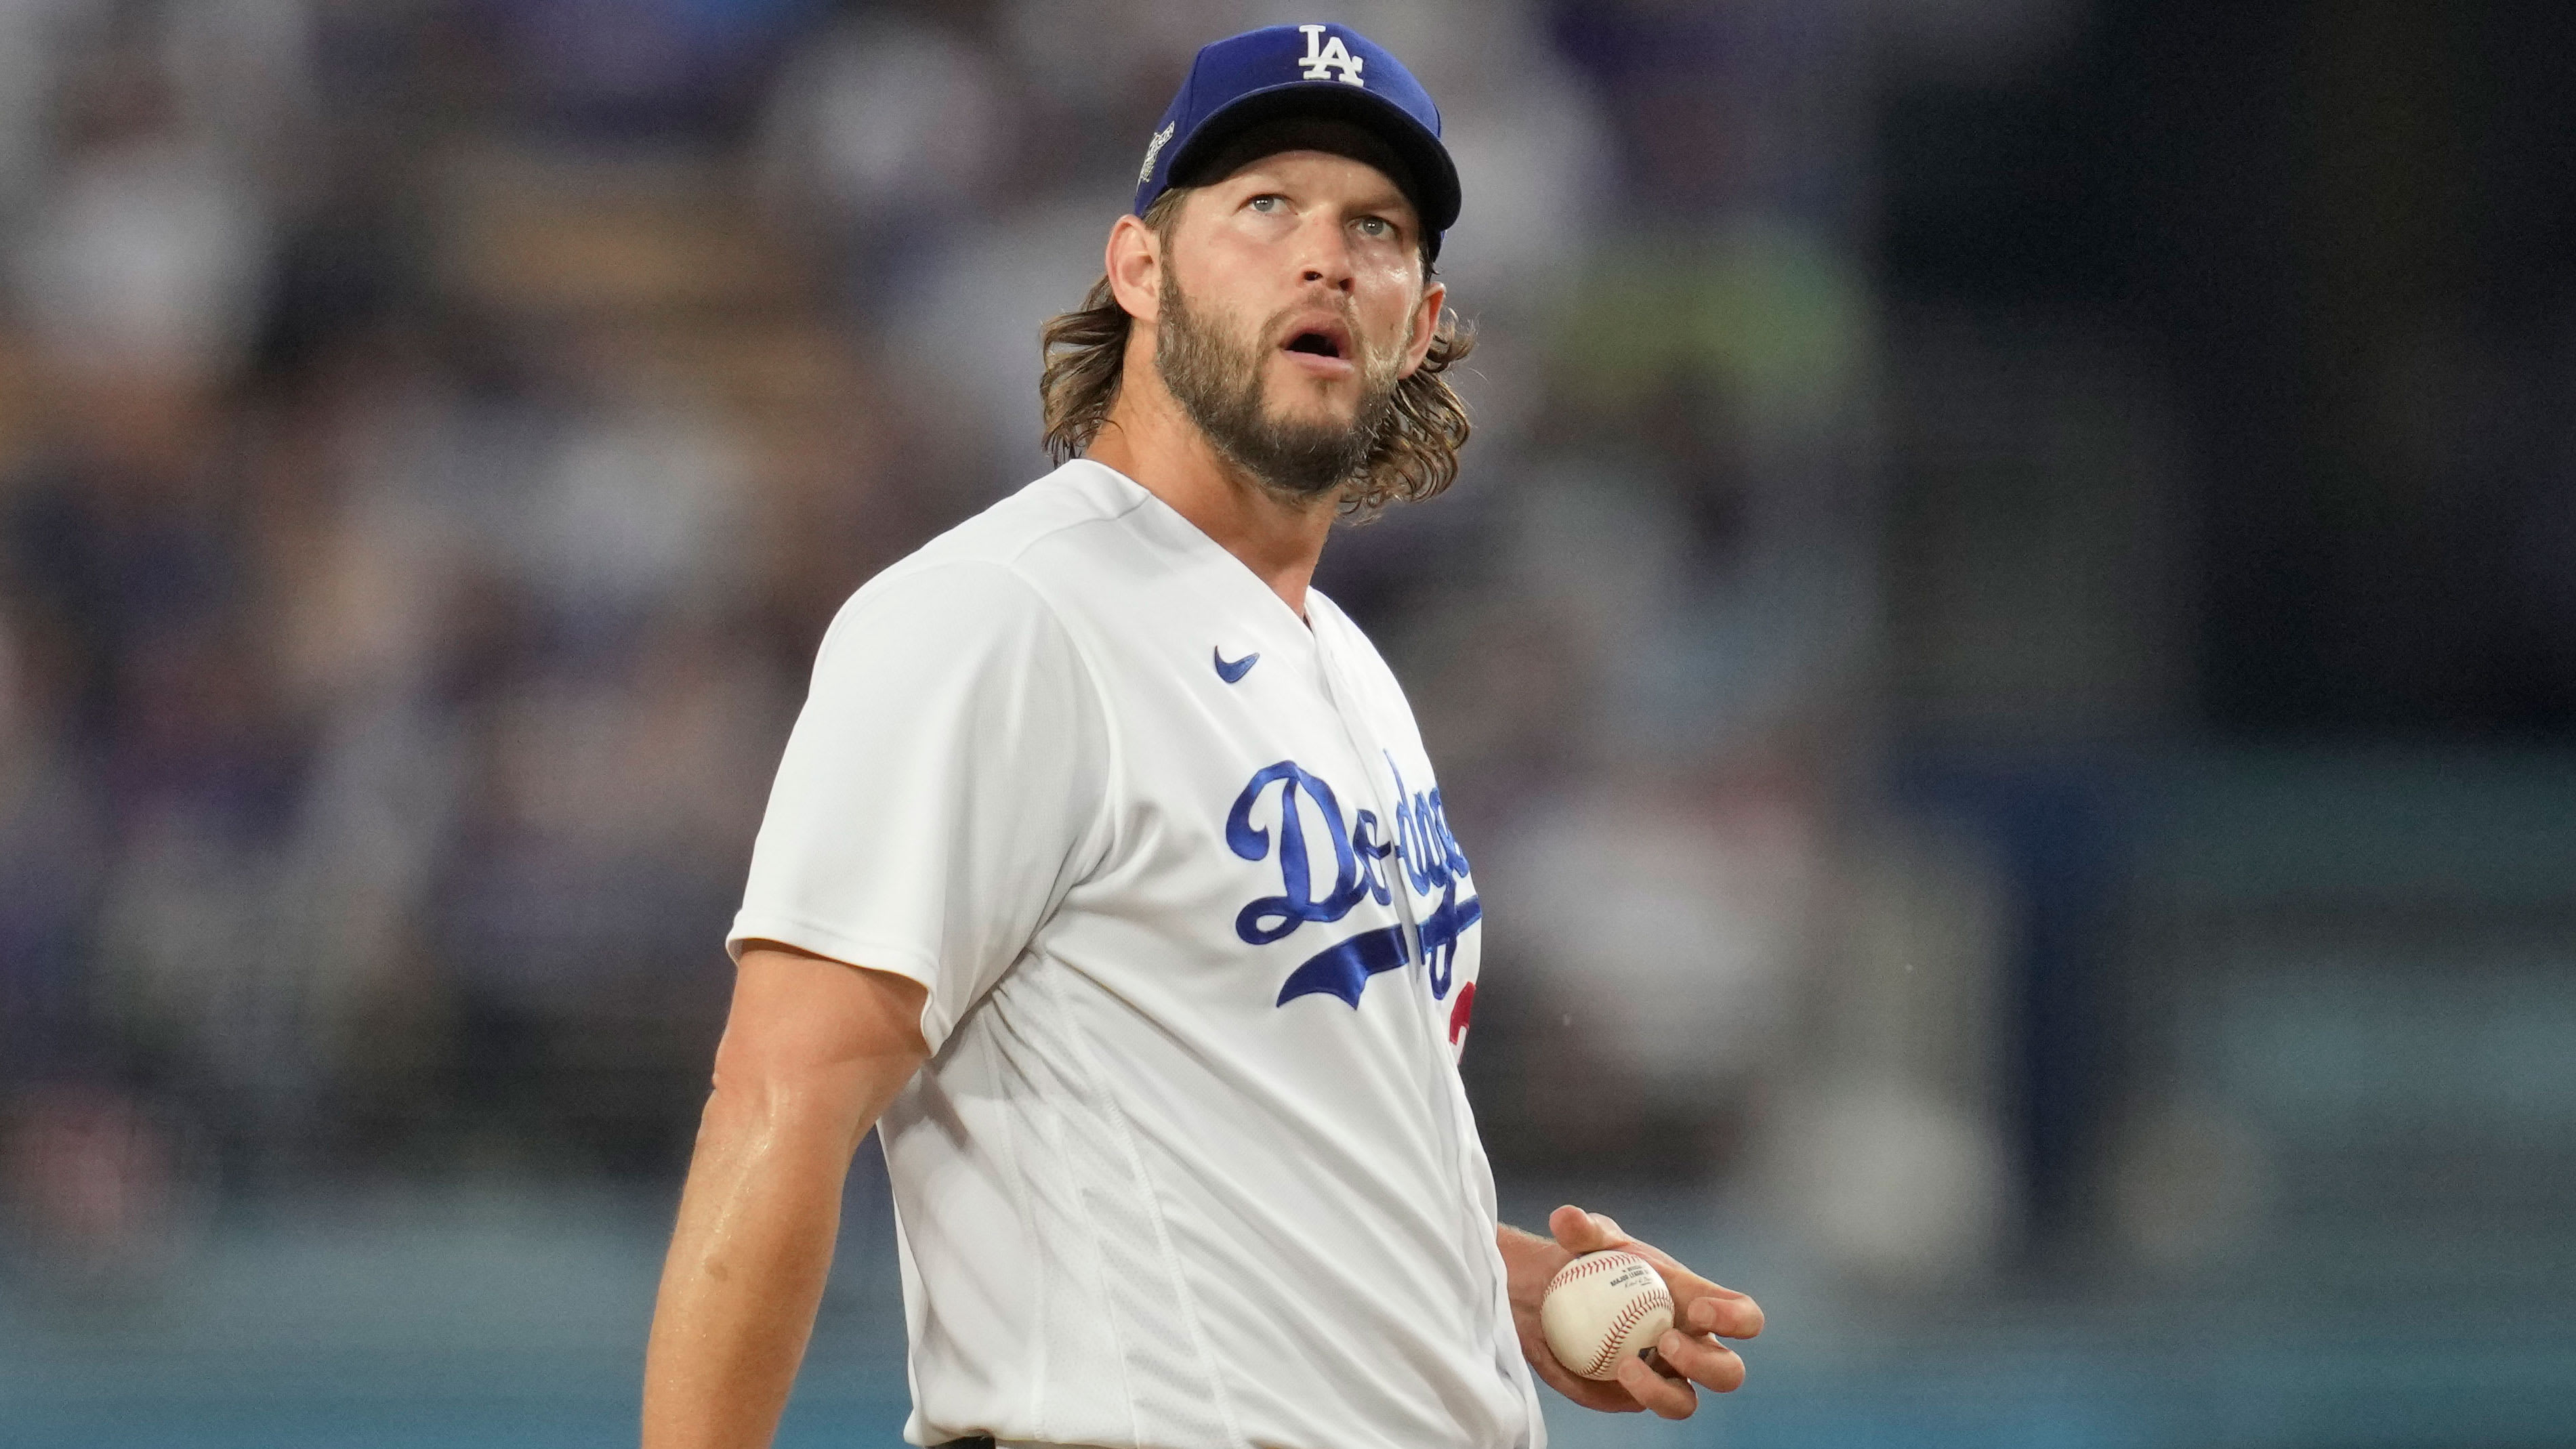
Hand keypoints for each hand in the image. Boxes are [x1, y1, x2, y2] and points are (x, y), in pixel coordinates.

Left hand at [1498, 1205, 1764, 1419]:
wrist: (1551, 1295)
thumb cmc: (1589, 1262)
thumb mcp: (1587, 1240)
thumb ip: (1583, 1229)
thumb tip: (1567, 1218)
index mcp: (1697, 1303)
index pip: (1743, 1316)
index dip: (1735, 1319)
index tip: (1697, 1308)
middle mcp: (1690, 1346)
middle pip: (1728, 1372)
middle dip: (1703, 1362)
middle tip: (1664, 1341)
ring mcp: (1664, 1376)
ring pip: (1685, 1403)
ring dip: (1663, 1392)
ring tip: (1627, 1365)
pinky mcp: (1634, 1395)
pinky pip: (1641, 1404)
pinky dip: (1626, 1393)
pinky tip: (1605, 1373)